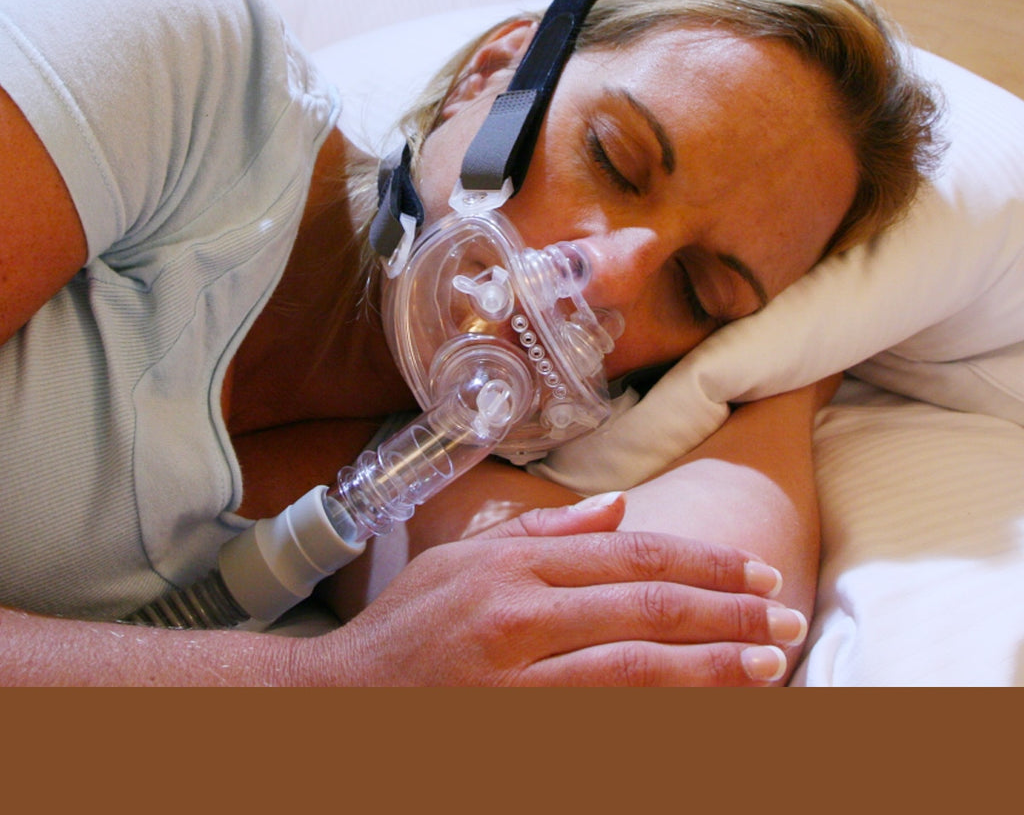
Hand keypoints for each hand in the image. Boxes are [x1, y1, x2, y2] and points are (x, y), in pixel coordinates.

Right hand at [300, 493, 805, 685]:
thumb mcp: (464, 560)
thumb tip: (623, 508)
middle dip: (728, 609)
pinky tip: (705, 719)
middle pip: (646, 606)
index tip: (756, 573)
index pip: (630, 554)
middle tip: (787, 616)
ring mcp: (513, 681)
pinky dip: (660, 720)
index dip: (703, 562)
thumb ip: (546, 530)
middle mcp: (515, 613)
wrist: (333, 707)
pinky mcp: (511, 736)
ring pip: (636, 669)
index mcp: (511, 562)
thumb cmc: (404, 628)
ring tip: (770, 662)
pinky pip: (603, 727)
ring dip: (713, 665)